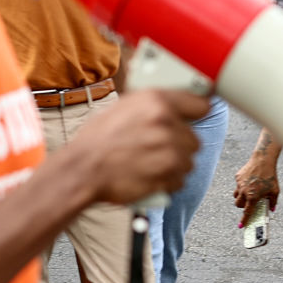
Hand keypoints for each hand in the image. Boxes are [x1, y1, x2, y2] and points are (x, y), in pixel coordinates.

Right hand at [66, 90, 206, 207]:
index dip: (194, 114)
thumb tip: (172, 107)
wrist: (82, 169)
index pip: (200, 104)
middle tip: (155, 150)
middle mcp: (166, 122)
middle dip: (178, 146)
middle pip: (194, 138)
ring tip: (147, 164)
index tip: (192, 120)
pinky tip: (147, 176)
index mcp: (155, 100)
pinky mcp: (169, 173)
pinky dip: (167, 182)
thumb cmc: (96, 141)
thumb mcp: (121, 108)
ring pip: (189, 161)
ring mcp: (170, 149)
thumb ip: (151, 106)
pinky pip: (181, 179)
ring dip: (173, 165)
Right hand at [233, 154, 280, 217]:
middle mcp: (244, 192)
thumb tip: (272, 209)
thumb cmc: (270, 176)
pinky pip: (238, 185)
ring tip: (248, 192)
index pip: (247, 212)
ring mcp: (239, 184)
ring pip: (236, 195)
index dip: (244, 220)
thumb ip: (273, 201)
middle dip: (242, 206)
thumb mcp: (275, 190)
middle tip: (248, 203)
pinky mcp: (238, 177)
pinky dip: (242, 186)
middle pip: (238, 205)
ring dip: (240, 197)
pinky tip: (250, 181)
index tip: (241, 226)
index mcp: (253, 197)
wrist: (262, 160)